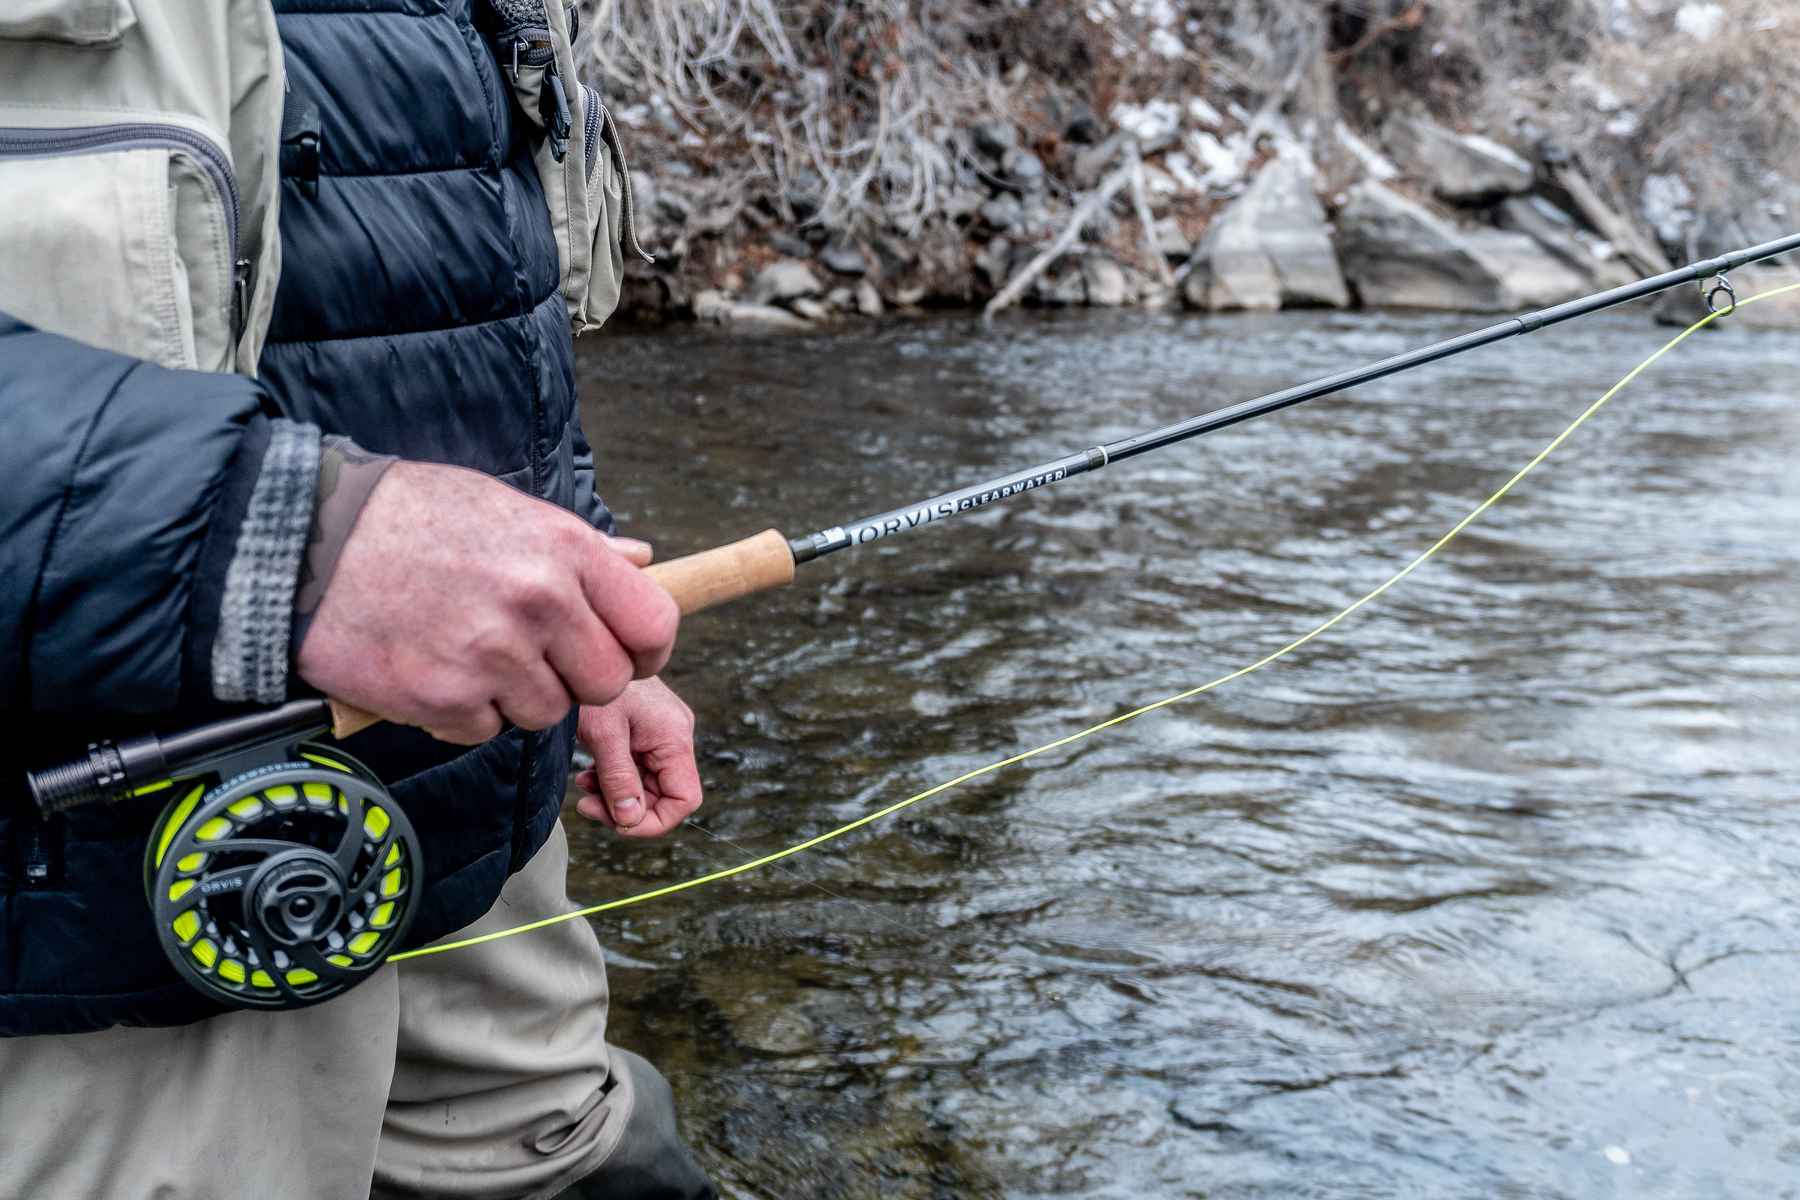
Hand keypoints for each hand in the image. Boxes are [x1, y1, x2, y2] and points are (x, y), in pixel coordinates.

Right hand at [296, 461, 677, 743]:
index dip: (646, 650)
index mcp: (564, 551)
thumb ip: (579, 549)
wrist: (308, 542)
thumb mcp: (505, 508)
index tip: (628, 655)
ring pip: (547, 713)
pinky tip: (435, 668)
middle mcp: (539, 603)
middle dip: (577, 678)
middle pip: (607, 683)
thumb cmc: (409, 519)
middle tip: (536, 657)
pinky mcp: (445, 699)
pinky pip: (486, 730)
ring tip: (472, 651)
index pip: (653, 624)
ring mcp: (493, 656)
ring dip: (517, 696)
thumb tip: (641, 563)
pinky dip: (464, 712)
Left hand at [573, 678, 701, 837]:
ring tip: (584, 785)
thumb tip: (629, 820)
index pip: (684, 799)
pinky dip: (615, 778)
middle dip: (626, 808)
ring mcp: (663, 732)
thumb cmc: (594, 687)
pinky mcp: (647, 729)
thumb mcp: (603, 735)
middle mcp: (677, 736)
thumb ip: (619, 779)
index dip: (653, 821)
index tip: (617, 823)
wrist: (586, 647)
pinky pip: (639, 767)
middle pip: (664, 795)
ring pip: (649, 784)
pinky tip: (590, 772)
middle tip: (587, 805)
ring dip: (617, 794)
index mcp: (675, 738)